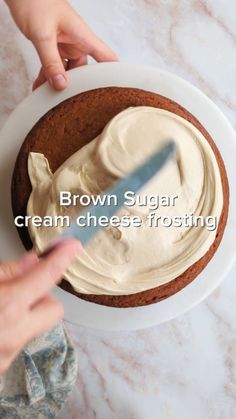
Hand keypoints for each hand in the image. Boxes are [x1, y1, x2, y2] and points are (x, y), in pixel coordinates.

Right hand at [0, 239, 80, 373]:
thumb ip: (8, 271)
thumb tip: (33, 260)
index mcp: (7, 306)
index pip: (47, 276)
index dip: (62, 257)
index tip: (73, 246)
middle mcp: (13, 334)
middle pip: (54, 308)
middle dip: (42, 295)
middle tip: (21, 287)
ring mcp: (6, 355)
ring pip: (34, 326)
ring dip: (23, 314)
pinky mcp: (0, 367)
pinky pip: (17, 341)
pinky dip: (8, 330)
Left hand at [6, 0, 117, 89]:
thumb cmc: (34, 1)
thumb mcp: (43, 35)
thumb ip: (51, 62)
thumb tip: (61, 85)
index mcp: (83, 36)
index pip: (106, 58)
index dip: (114, 75)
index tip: (117, 92)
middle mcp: (77, 42)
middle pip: (85, 71)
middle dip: (78, 87)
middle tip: (72, 103)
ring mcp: (66, 45)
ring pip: (67, 71)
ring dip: (59, 84)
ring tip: (51, 99)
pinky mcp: (54, 46)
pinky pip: (53, 66)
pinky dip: (47, 77)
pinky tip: (40, 87)